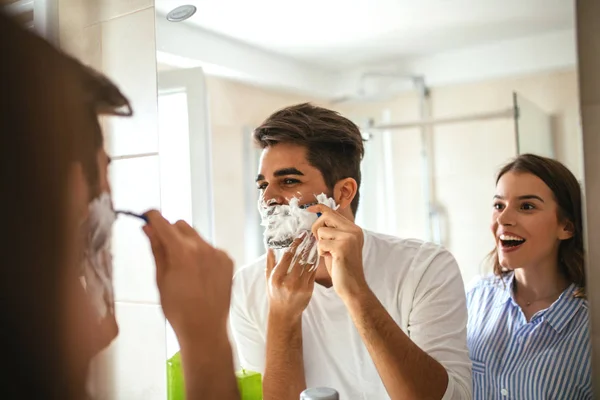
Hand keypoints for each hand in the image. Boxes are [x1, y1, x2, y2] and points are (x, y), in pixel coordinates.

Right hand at [143, 210, 233, 343]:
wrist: (205, 328)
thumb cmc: (177, 309)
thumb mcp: (160, 279)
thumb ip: (156, 249)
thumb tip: (147, 228)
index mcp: (182, 251)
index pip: (164, 222)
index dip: (153, 217)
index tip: (146, 216)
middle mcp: (203, 247)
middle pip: (181, 225)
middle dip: (170, 231)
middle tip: (163, 247)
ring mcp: (218, 253)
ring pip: (197, 237)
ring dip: (186, 243)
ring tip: (183, 267)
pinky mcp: (228, 260)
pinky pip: (210, 248)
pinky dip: (202, 254)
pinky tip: (198, 274)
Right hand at [266, 236, 316, 320]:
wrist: (284, 313)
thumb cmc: (275, 293)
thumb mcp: (268, 278)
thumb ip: (270, 263)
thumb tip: (270, 247)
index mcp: (277, 277)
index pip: (288, 256)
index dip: (295, 244)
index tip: (301, 236)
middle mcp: (288, 282)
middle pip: (300, 259)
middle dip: (306, 246)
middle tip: (311, 236)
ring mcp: (300, 287)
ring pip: (309, 265)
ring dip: (312, 253)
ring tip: (315, 243)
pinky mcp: (308, 290)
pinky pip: (313, 273)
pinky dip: (315, 263)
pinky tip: (316, 255)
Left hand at [309, 204, 367, 299]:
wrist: (353, 286)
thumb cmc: (342, 268)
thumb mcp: (339, 245)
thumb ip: (333, 232)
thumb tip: (318, 219)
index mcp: (354, 229)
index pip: (334, 212)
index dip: (320, 208)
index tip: (309, 209)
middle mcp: (354, 231)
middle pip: (326, 216)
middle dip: (316, 228)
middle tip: (319, 241)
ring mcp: (349, 238)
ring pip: (322, 231)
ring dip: (320, 243)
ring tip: (329, 254)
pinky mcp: (342, 247)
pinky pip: (321, 243)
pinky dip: (321, 252)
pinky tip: (330, 259)